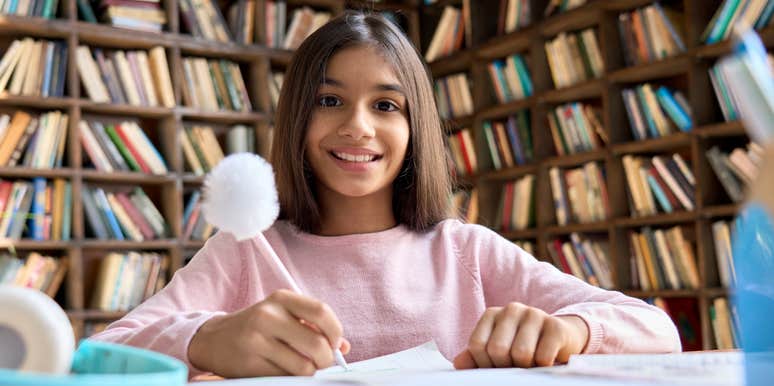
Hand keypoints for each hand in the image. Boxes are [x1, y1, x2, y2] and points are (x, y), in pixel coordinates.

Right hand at [188, 289, 349, 377]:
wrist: (215, 339)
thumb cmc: (259, 327)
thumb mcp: (284, 316)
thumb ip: (314, 327)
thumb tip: (344, 348)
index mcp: (281, 299)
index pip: (321, 312)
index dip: (335, 331)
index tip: (335, 343)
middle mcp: (268, 315)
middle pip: (316, 343)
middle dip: (326, 358)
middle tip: (322, 361)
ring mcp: (256, 340)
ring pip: (303, 366)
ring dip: (310, 371)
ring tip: (303, 366)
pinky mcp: (249, 363)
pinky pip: (285, 377)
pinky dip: (292, 377)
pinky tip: (284, 369)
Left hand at [453, 302, 588, 368]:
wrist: (562, 341)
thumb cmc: (524, 348)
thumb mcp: (498, 351)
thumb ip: (476, 357)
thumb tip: (459, 364)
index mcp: (492, 315)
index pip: (477, 345)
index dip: (485, 364)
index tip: (497, 366)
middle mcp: (512, 310)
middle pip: (497, 349)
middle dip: (506, 366)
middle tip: (516, 367)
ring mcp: (535, 314)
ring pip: (521, 354)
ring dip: (526, 367)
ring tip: (531, 363)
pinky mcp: (555, 326)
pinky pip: (543, 357)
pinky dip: (543, 366)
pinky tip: (547, 361)